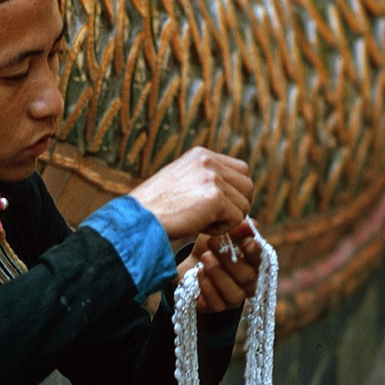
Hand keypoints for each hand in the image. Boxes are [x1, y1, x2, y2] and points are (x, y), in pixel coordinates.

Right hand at [131, 147, 252, 244]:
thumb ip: (204, 180)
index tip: (217, 207)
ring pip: (244, 204)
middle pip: (248, 185)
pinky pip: (237, 219)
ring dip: (228, 219)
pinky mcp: (215, 198)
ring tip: (203, 223)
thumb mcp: (179, 182)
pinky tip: (200, 228)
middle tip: (214, 219)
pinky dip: (222, 229)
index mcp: (200, 155)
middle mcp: (208, 161)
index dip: (235, 192)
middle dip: (237, 206)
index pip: (240, 169)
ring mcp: (212, 178)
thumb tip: (230, 193)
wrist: (136, 221)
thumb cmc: (152, 210)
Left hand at [176, 221, 261, 313]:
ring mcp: (234, 298)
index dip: (254, 252)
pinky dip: (207, 288)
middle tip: (213, 242)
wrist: (190, 263)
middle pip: (247, 277)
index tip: (245, 241)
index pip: (261, 259)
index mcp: (255, 263)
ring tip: (204, 258)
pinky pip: (217, 305)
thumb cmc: (212, 246)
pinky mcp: (217, 307)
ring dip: (218, 274)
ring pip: (234, 294)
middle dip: (229, 260)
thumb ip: (237, 229)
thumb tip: (250, 223)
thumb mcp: (222, 232)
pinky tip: (198, 274)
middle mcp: (249, 283)